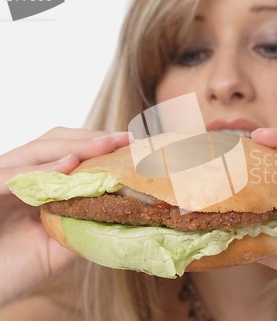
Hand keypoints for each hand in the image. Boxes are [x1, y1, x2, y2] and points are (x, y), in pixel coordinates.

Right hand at [0, 127, 129, 306]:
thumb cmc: (13, 268)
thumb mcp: (58, 246)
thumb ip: (82, 225)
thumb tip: (125, 214)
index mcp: (36, 183)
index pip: (68, 152)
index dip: (98, 146)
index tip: (132, 145)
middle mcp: (17, 175)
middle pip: (54, 142)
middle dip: (93, 139)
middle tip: (126, 139)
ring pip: (36, 151)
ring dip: (75, 146)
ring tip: (108, 145)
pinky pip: (11, 175)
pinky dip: (42, 168)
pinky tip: (71, 164)